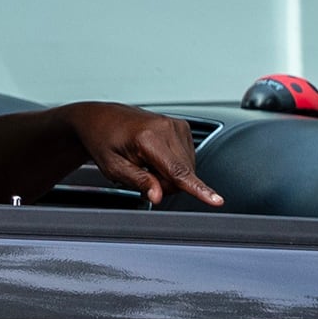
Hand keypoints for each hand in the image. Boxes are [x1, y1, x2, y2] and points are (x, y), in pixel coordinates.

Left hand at [68, 103, 220, 206]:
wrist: (101, 118)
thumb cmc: (103, 140)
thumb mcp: (113, 167)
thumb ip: (139, 182)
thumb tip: (158, 196)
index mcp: (148, 137)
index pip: (178, 171)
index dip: (198, 190)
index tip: (216, 200)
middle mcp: (167, 128)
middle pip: (183, 174)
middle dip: (165, 184)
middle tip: (142, 175)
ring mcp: (177, 126)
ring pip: (187, 168)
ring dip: (169, 174)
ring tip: (147, 164)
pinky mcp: (182, 127)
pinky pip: (187, 159)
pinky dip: (173, 164)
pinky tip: (156, 158)